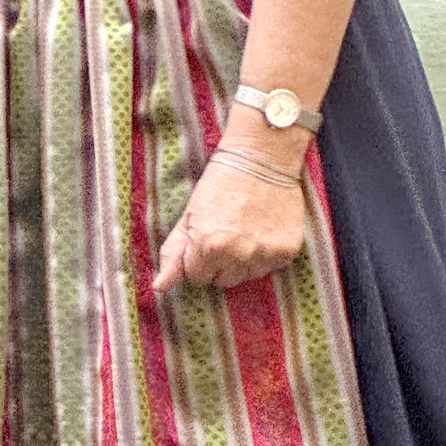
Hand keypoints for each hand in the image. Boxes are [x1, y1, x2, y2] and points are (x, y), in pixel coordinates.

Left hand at [152, 154, 305, 293]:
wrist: (262, 158)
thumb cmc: (221, 181)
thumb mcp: (191, 213)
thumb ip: (174, 253)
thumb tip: (159, 287)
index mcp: (208, 245)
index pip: (197, 277)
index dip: (198, 257)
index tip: (205, 236)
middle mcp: (237, 255)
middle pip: (222, 280)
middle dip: (219, 262)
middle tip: (225, 230)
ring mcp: (264, 255)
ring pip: (246, 276)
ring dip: (243, 260)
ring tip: (244, 228)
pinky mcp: (286, 252)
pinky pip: (269, 268)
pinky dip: (265, 254)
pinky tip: (262, 229)